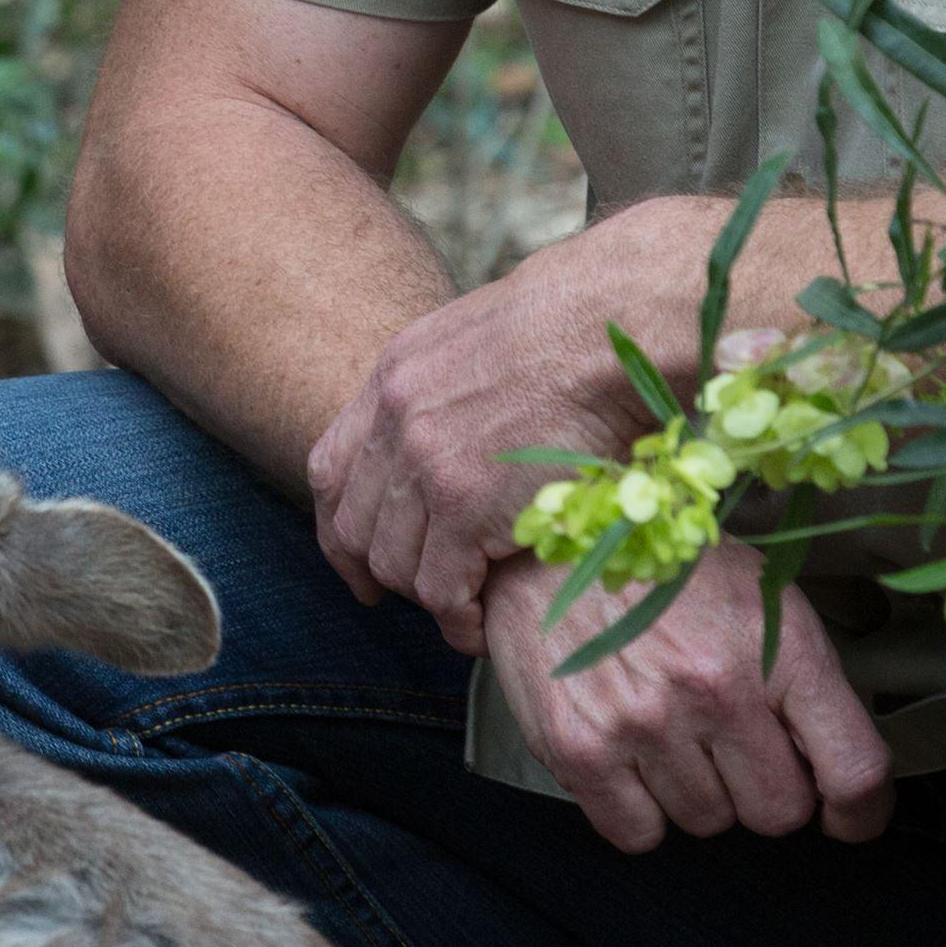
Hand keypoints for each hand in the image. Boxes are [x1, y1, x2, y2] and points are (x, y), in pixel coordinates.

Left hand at [306, 202, 709, 648]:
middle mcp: (396, 421)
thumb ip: (450, 388)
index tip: (359, 563)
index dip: (340, 525)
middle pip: (356, 525)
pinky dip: (458, 617)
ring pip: (395, 564)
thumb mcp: (483, 340)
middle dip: (384, 571)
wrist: (615, 323)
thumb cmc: (581, 326)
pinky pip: (441, 589)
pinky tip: (481, 623)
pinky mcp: (468, 506)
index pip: (330, 469)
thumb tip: (461, 427)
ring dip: (429, 596)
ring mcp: (427, 464)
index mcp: (395, 376)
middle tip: (427, 594)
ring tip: (466, 610)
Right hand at [483, 547, 897, 853]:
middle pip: (778, 813)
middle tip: (734, 747)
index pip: (854, 771)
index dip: (861, 813)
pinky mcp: (580, 749)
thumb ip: (804, 682)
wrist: (556, 546)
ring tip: (671, 730)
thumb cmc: (670, 574)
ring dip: (697, 791)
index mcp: (780, 648)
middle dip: (763, 789)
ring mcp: (646, 723)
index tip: (848, 818)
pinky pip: (638, 834)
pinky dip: (639, 810)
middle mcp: (716, 689)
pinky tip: (630, 756)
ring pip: (707, 823)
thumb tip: (830, 768)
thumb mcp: (764, 598)